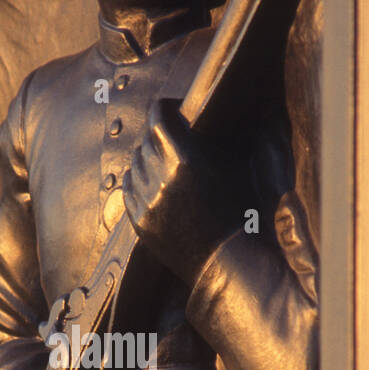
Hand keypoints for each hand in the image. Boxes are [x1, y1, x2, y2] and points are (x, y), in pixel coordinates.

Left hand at [122, 97, 247, 286]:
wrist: (227, 261)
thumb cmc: (240, 213)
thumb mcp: (237, 168)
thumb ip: (225, 138)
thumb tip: (234, 113)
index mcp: (184, 159)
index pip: (158, 116)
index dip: (165, 108)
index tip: (173, 108)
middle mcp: (160, 178)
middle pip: (146, 139)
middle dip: (159, 134)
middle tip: (173, 136)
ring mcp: (146, 201)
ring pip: (135, 162)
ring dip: (148, 156)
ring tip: (164, 160)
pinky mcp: (139, 220)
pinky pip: (127, 187)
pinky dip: (137, 179)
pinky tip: (151, 180)